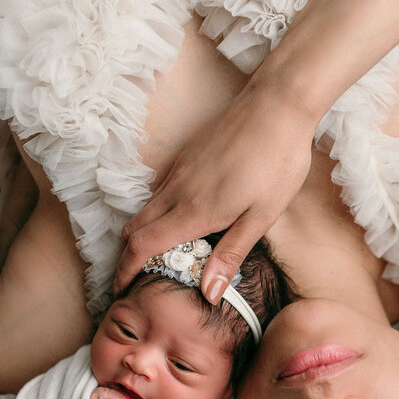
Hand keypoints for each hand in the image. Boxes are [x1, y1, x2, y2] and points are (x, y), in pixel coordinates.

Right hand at [114, 84, 316, 302]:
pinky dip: (153, 214)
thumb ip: (231, 254)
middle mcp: (178, 190)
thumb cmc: (277, 162)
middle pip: (133, 229)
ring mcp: (179, 170)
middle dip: (125, 258)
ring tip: (151, 258)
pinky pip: (158, 192)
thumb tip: (208, 293)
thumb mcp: (261, 216)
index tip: (121, 290)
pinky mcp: (186, 157)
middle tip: (132, 281)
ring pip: (144, 209)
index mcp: (194, 210)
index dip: (125, 271)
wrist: (277, 105)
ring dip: (139, 236)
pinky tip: (173, 223)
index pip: (141, 246)